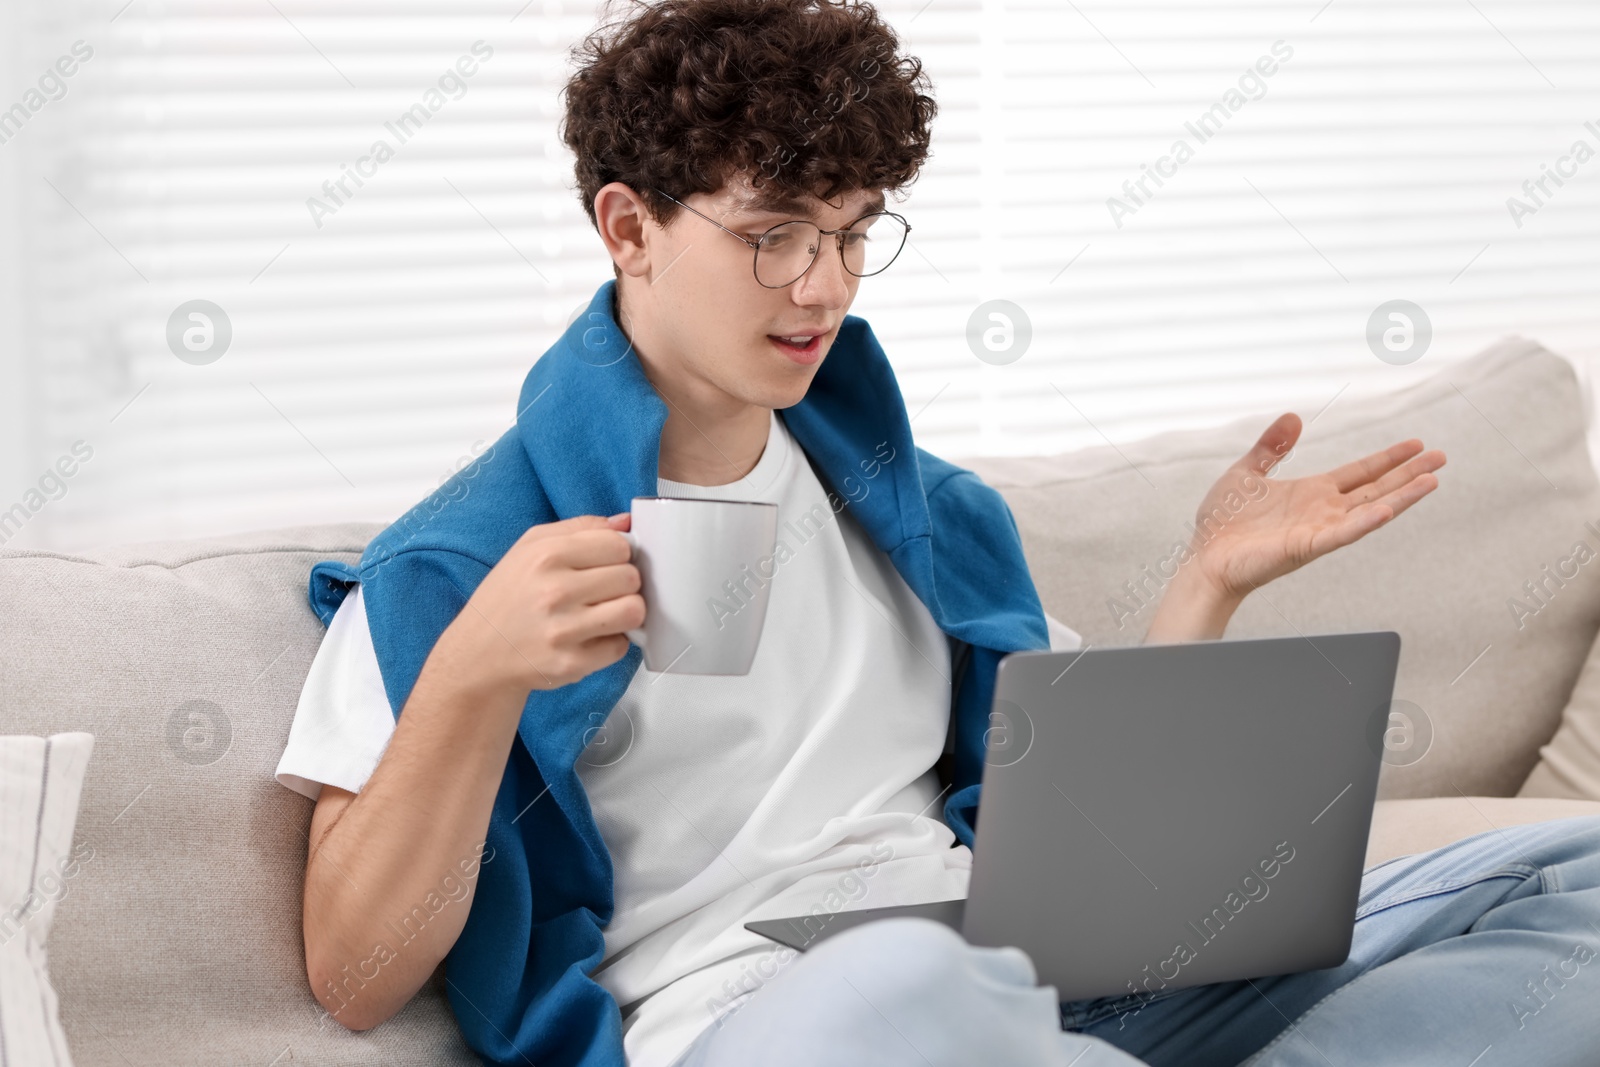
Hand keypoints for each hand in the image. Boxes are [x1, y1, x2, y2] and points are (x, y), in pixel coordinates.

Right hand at [446, 512, 644, 693]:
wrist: (478, 653)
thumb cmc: (508, 597)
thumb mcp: (530, 547)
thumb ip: (581, 528)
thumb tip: (626, 522)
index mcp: (547, 555)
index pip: (619, 546)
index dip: (619, 555)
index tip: (607, 564)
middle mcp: (555, 591)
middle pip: (631, 578)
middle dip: (623, 584)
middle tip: (602, 592)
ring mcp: (563, 630)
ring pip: (634, 611)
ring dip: (625, 613)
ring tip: (604, 614)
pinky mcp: (571, 663)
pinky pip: (620, 647)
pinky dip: (610, 643)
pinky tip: (588, 638)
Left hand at [1185, 412, 1445, 602]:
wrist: (1205, 557)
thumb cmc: (1223, 522)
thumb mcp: (1247, 472)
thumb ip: (1271, 447)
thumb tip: (1294, 417)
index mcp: (1312, 492)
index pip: (1360, 472)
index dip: (1388, 458)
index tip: (1417, 444)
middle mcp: (1323, 510)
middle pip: (1376, 488)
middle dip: (1408, 473)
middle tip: (1442, 457)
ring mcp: (1318, 529)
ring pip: (1369, 510)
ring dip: (1401, 497)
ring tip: (1432, 481)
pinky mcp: (1306, 547)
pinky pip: (1342, 535)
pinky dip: (1364, 523)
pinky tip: (1387, 510)